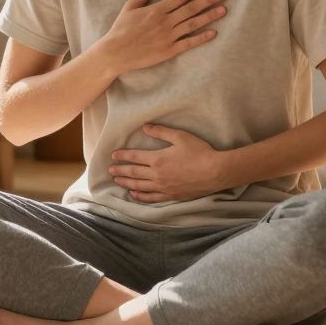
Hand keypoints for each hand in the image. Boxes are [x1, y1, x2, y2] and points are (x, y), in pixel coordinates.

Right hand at [94, 0, 228, 76]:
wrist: (115, 52)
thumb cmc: (121, 28)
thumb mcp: (131, 6)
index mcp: (156, 9)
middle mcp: (165, 22)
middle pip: (191, 8)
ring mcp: (168, 37)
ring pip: (193, 24)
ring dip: (210, 16)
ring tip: (224, 10)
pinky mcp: (168, 51)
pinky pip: (188, 43)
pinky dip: (201, 38)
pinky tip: (213, 33)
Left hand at [108, 124, 227, 202]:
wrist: (215, 172)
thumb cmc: (199, 152)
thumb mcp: (180, 137)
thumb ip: (161, 131)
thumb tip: (145, 127)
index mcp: (158, 159)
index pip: (134, 157)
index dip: (122, 156)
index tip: (113, 155)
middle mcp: (157, 175)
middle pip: (134, 172)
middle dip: (120, 170)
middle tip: (110, 170)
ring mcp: (163, 187)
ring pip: (139, 186)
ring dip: (127, 182)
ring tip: (117, 181)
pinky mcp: (171, 195)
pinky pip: (151, 198)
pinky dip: (141, 196)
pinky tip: (134, 194)